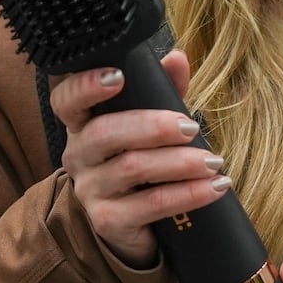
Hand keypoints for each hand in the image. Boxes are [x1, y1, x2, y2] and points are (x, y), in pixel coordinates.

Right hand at [49, 51, 230, 267]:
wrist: (135, 224)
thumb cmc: (143, 161)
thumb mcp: (152, 124)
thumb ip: (162, 90)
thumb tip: (177, 58)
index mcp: (83, 124)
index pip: (67, 101)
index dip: (85, 86)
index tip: (117, 76)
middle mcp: (79, 156)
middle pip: (105, 133)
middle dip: (154, 127)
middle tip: (191, 128)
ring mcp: (90, 191)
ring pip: (132, 168)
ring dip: (180, 163)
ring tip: (213, 162)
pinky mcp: (109, 221)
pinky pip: (151, 204)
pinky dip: (188, 194)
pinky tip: (214, 188)